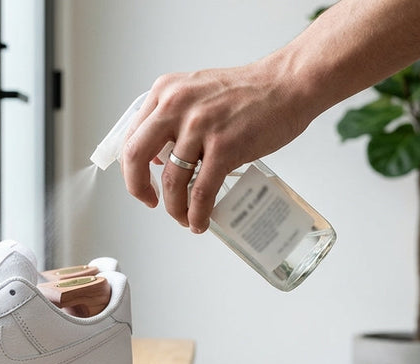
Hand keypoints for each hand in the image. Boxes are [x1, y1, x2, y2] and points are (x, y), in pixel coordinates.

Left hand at [121, 58, 314, 233]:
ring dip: (175, 208)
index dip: (132, 167)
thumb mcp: (197, 92)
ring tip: (185, 218)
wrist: (287, 85)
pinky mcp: (225, 147)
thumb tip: (157, 156)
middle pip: (136, 157)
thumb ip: (173, 117)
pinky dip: (198, 213)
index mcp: (166, 92)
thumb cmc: (249, 91)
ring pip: (172, 181)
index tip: (142, 181)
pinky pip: (202, 191)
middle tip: (151, 202)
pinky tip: (200, 222)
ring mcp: (200, 127)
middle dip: (138, 188)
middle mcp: (176, 106)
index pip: (131, 136)